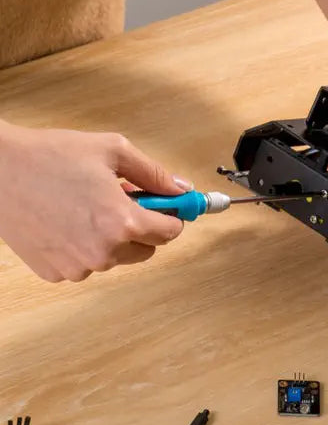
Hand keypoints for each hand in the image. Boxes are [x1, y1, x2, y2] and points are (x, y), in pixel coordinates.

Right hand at [0, 123, 189, 282]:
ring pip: (115, 257)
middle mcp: (102, 252)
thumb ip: (154, 174)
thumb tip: (182, 190)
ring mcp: (77, 267)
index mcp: (122, 222)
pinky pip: (85, 264)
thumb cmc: (49, 155)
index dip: (171, 216)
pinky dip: (83, 246)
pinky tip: (65, 220)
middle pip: (146, 249)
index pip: (169, 233)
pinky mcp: (55, 273)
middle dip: (141, 227)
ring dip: (112, 238)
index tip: (167, 207)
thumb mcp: (112, 151)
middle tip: (122, 200)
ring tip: (86, 206)